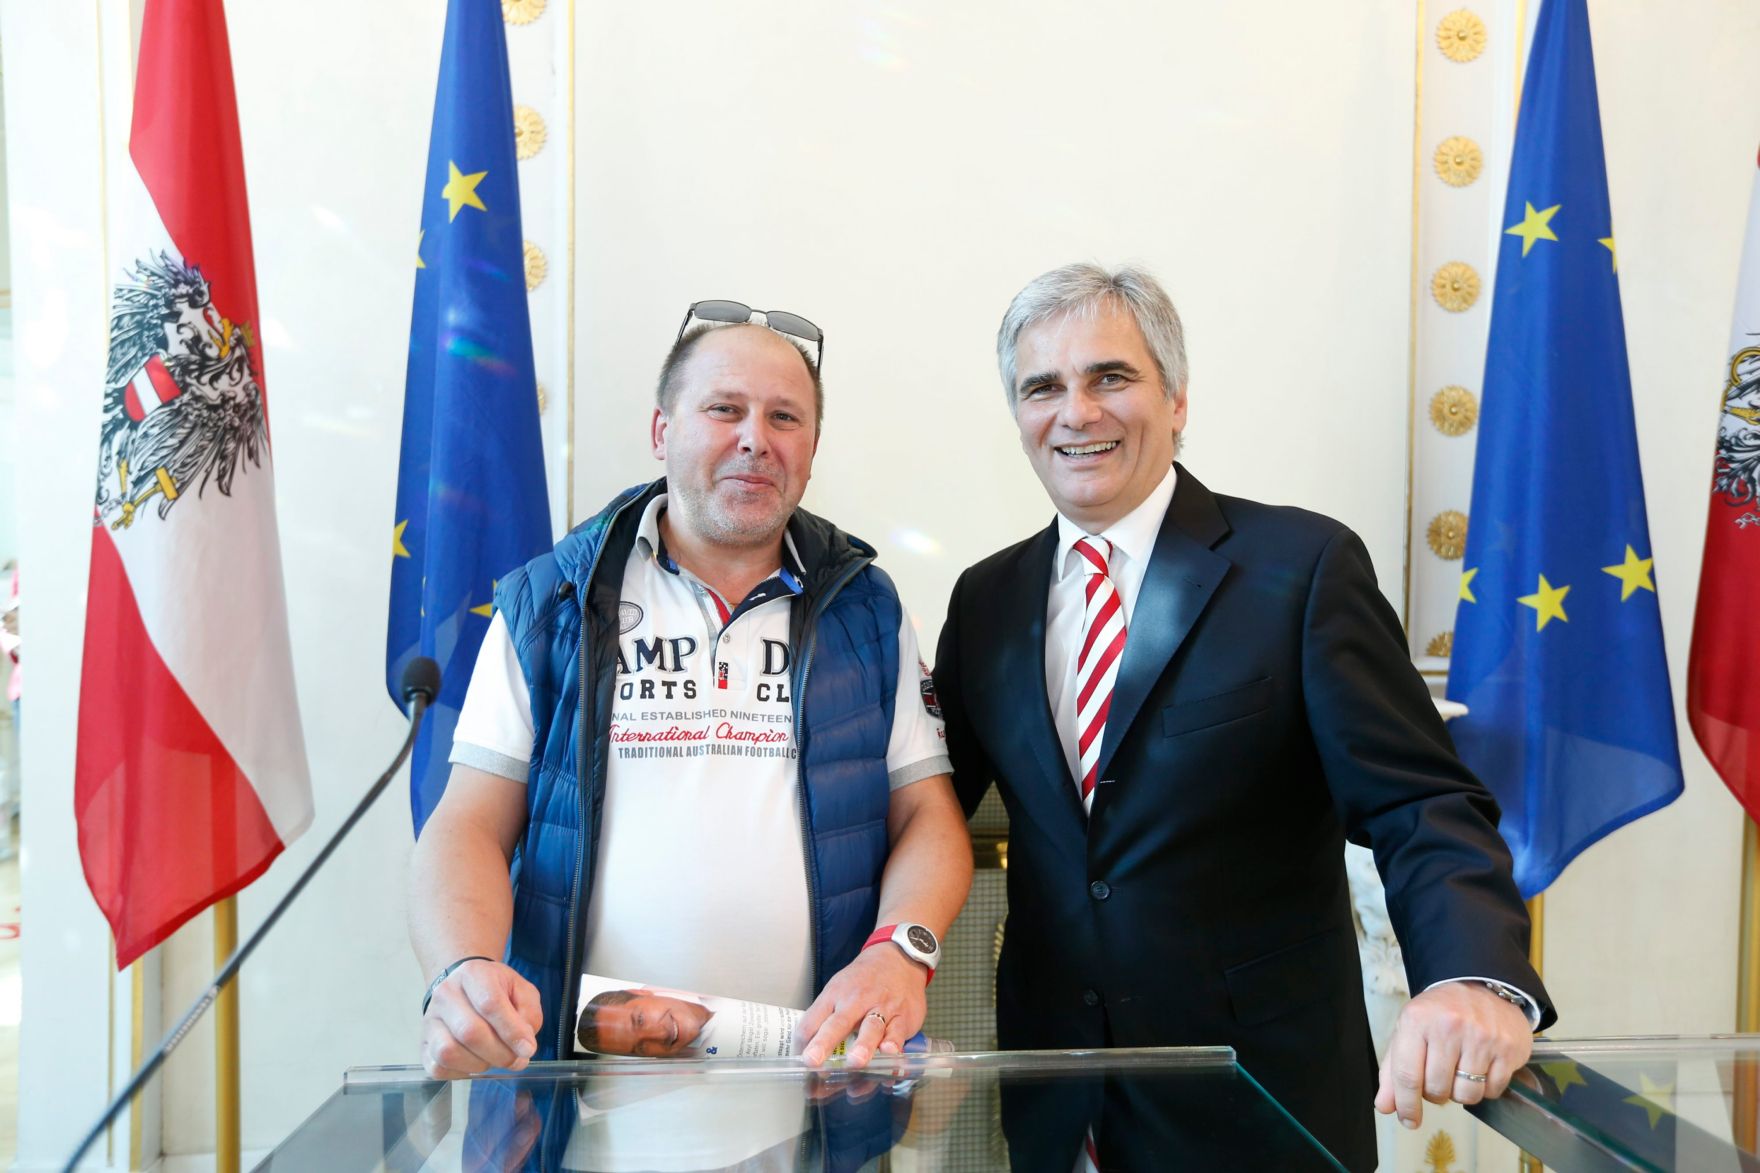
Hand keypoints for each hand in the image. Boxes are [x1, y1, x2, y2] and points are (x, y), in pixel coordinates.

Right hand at [420, 958, 543, 1078]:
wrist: (462, 986)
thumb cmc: (496, 989)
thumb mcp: (521, 990)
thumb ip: (529, 1013)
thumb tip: (524, 1046)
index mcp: (473, 974)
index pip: (489, 1004)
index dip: (512, 1031)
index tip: (528, 1049)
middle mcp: (445, 994)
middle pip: (470, 1032)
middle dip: (500, 1053)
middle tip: (516, 1059)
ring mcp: (430, 1020)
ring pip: (449, 1052)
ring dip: (480, 1064)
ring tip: (494, 1058)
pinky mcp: (423, 1044)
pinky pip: (438, 1068)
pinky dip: (461, 1073)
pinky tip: (475, 1062)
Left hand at [796, 944, 927, 1067]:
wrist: (899, 958)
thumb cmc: (863, 980)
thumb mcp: (839, 989)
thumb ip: (824, 1018)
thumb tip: (806, 1047)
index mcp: (834, 995)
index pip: (812, 1020)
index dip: (802, 1043)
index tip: (799, 1062)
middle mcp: (856, 1001)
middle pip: (838, 1023)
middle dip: (824, 1043)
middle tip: (813, 1061)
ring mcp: (881, 1009)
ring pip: (871, 1028)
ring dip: (863, 1046)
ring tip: (855, 1062)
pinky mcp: (902, 1017)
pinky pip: (898, 1032)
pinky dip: (894, 1043)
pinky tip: (890, 1052)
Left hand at [1375, 982, 1532, 1128]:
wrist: (1481, 985)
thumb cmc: (1440, 1012)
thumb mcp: (1408, 1031)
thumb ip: (1393, 1070)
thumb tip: (1386, 1106)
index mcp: (1417, 1020)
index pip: (1407, 1076)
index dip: (1406, 1104)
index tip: (1408, 1120)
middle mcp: (1449, 1026)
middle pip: (1437, 1089)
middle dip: (1435, 1093)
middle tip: (1438, 1077)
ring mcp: (1482, 1037)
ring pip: (1466, 1095)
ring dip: (1460, 1092)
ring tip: (1459, 1071)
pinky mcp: (1508, 1048)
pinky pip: (1493, 1090)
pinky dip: (1485, 1087)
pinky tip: (1481, 1067)